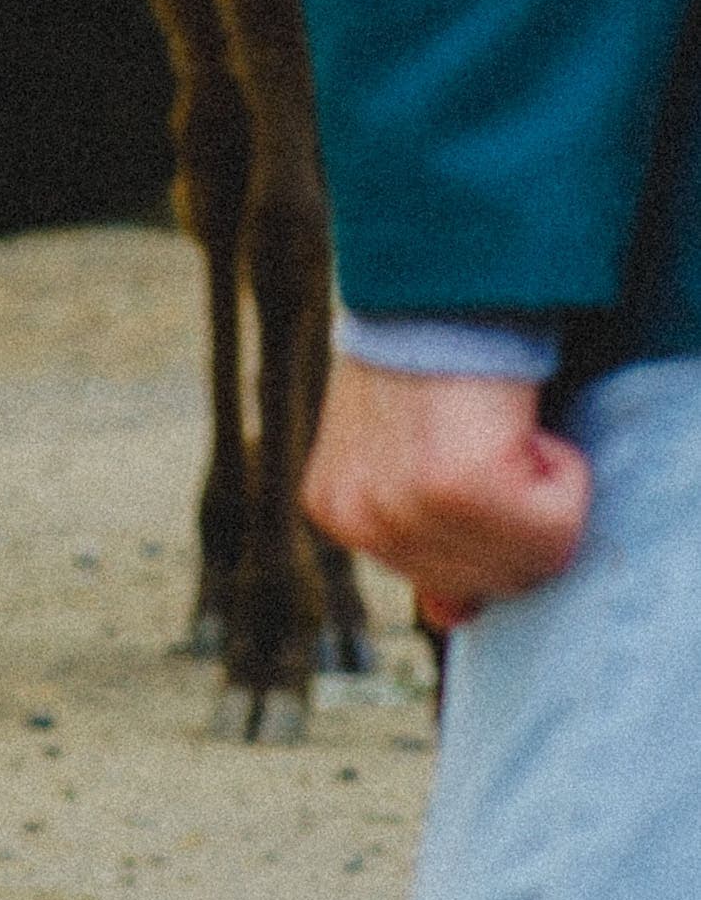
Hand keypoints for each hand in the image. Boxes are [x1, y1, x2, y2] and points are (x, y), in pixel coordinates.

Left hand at [303, 358, 590, 628]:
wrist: (435, 285)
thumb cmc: (426, 361)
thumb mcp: (400, 453)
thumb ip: (424, 540)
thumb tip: (451, 615)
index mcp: (335, 513)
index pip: (446, 591)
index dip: (486, 531)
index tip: (470, 465)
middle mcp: (362, 522)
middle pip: (494, 584)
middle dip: (517, 517)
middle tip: (491, 442)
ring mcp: (408, 509)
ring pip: (534, 557)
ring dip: (542, 489)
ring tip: (499, 428)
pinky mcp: (463, 488)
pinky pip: (559, 521)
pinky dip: (564, 468)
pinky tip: (517, 423)